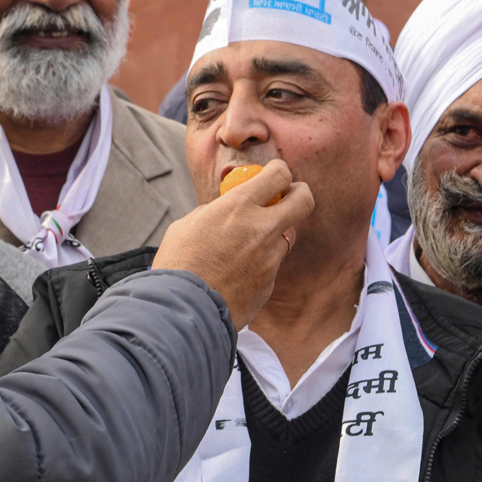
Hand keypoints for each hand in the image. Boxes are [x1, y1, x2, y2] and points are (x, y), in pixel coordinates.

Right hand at [152, 159, 312, 327]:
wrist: (182, 310)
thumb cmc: (177, 264)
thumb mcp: (189, 224)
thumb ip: (215, 212)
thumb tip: (224, 210)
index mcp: (238, 206)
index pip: (279, 175)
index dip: (280, 171)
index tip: (275, 175)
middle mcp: (262, 229)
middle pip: (304, 200)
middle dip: (300, 193)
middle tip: (289, 196)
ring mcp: (270, 258)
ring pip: (289, 236)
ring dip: (275, 233)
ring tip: (248, 243)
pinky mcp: (269, 283)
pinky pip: (272, 265)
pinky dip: (261, 264)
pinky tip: (237, 272)